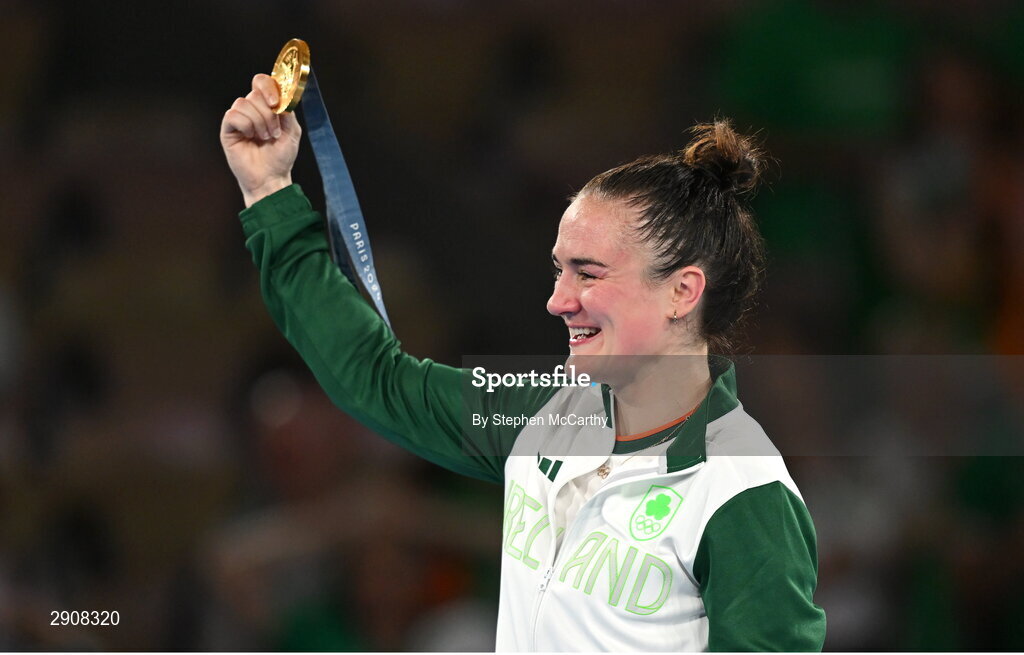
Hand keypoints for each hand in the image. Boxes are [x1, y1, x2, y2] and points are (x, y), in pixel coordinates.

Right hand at [220, 74, 301, 206]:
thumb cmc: (281, 157)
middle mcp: (252, 109)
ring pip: (243, 103)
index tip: (276, 103)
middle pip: (254, 94)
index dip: (268, 87)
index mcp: (267, 106)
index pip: (262, 82)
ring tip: (264, 138)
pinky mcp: (228, 129)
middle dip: (268, 114)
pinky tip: (250, 137)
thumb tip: (280, 96)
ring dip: (259, 122)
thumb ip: (287, 111)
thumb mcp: (292, 131)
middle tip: (273, 133)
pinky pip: (233, 115)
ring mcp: (239, 118)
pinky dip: (246, 126)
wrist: (271, 178)